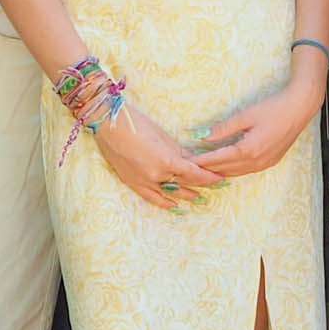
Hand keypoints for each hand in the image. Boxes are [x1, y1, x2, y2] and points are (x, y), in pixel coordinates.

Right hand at [94, 102, 225, 211]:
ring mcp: (144, 181)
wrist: (108, 125)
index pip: (194, 174)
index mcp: (167, 161)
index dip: (208, 177)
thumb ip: (180, 151)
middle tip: (215, 188)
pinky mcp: (133, 183)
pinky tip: (174, 205)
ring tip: (199, 198)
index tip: (220, 179)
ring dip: (186, 195)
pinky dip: (164, 203)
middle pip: (185, 184)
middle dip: (201, 186)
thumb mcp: (163, 136)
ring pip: (170, 193)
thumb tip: (194, 160)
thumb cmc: (137, 124)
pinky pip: (152, 198)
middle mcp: (157, 175)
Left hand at [193, 83, 322, 177]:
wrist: (299, 109)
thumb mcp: (245, 116)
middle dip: (206, 170)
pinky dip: (232, 170)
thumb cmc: (273, 109)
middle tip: (189, 168)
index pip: (218, 160)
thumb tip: (203, 137)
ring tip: (202, 170)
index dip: (201, 162)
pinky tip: (223, 166)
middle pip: (224, 170)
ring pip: (235, 173)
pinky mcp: (269, 162)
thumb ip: (224, 128)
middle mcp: (256, 162)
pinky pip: (245, 171)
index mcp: (248, 150)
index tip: (186, 162)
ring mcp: (264, 164)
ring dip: (219, 172)